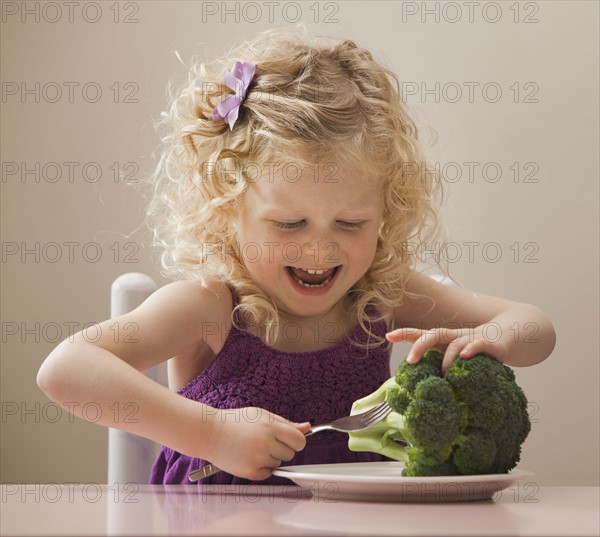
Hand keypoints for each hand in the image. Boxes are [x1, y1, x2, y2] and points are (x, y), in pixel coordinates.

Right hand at [205, 407, 309, 480]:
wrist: (210, 434)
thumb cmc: (236, 422)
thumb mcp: (261, 415)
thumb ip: (286, 423)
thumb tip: (308, 428)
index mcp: (270, 427)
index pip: (299, 441)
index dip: (297, 440)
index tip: (290, 439)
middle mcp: (265, 444)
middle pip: (290, 453)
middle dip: (282, 447)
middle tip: (265, 440)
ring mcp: (258, 460)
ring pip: (279, 463)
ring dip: (271, 457)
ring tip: (253, 447)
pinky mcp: (250, 472)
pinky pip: (268, 473)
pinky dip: (262, 467)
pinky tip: (249, 456)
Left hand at [386, 325, 509, 371]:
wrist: (510, 336)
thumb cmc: (477, 352)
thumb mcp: (456, 359)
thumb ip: (440, 370)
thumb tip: (421, 393)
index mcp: (445, 340)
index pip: (422, 334)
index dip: (405, 334)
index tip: (388, 336)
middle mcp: (455, 337)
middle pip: (434, 334)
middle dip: (420, 346)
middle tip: (411, 361)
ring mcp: (472, 339)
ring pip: (455, 343)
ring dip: (446, 358)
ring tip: (444, 374)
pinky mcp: (490, 344)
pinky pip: (478, 345)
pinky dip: (471, 349)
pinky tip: (464, 357)